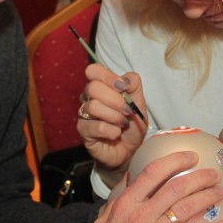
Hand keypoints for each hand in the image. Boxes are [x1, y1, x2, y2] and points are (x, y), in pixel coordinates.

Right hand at [77, 63, 147, 181]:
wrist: (131, 150)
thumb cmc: (132, 125)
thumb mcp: (139, 102)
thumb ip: (133, 84)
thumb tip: (123, 80)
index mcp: (101, 86)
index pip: (93, 71)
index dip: (108, 77)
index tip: (122, 88)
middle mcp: (88, 98)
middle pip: (92, 88)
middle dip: (116, 100)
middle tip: (127, 111)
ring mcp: (83, 115)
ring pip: (93, 107)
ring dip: (115, 117)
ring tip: (123, 124)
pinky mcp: (83, 131)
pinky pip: (96, 126)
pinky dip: (112, 131)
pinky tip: (116, 134)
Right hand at [78, 150, 222, 222]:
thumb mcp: (103, 221)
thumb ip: (118, 204)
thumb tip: (131, 190)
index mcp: (126, 204)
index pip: (154, 172)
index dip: (176, 160)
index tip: (191, 156)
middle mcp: (141, 216)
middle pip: (177, 187)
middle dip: (200, 177)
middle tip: (213, 175)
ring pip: (188, 209)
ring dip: (208, 198)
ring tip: (219, 193)